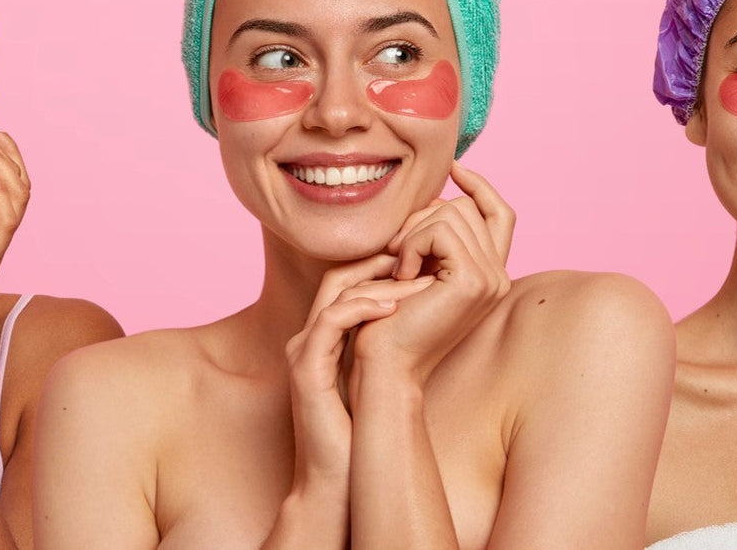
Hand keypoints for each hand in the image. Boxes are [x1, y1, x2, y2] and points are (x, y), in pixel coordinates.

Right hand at [283, 256, 434, 489]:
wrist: (335, 478)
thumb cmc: (361, 431)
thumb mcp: (379, 377)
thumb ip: (391, 344)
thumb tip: (432, 315)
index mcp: (323, 336)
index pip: (348, 279)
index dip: (384, 264)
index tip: (423, 262)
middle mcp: (308, 337)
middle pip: (339, 276)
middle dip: (382, 262)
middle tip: (422, 258)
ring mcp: (303, 351)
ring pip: (335, 293)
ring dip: (380, 282)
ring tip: (419, 280)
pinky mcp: (306, 369)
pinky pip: (331, 321)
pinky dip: (363, 308)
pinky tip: (394, 307)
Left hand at [352, 162, 514, 384]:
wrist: (384, 364)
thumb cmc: (388, 319)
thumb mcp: (417, 268)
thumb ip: (435, 237)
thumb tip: (439, 196)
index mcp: (490, 274)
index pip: (500, 213)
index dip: (479, 186)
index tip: (453, 168)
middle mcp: (499, 277)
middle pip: (466, 207)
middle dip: (422, 219)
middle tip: (395, 251)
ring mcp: (491, 279)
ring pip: (451, 214)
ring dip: (413, 233)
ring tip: (396, 267)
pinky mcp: (473, 281)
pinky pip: (441, 230)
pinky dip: (412, 244)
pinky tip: (399, 275)